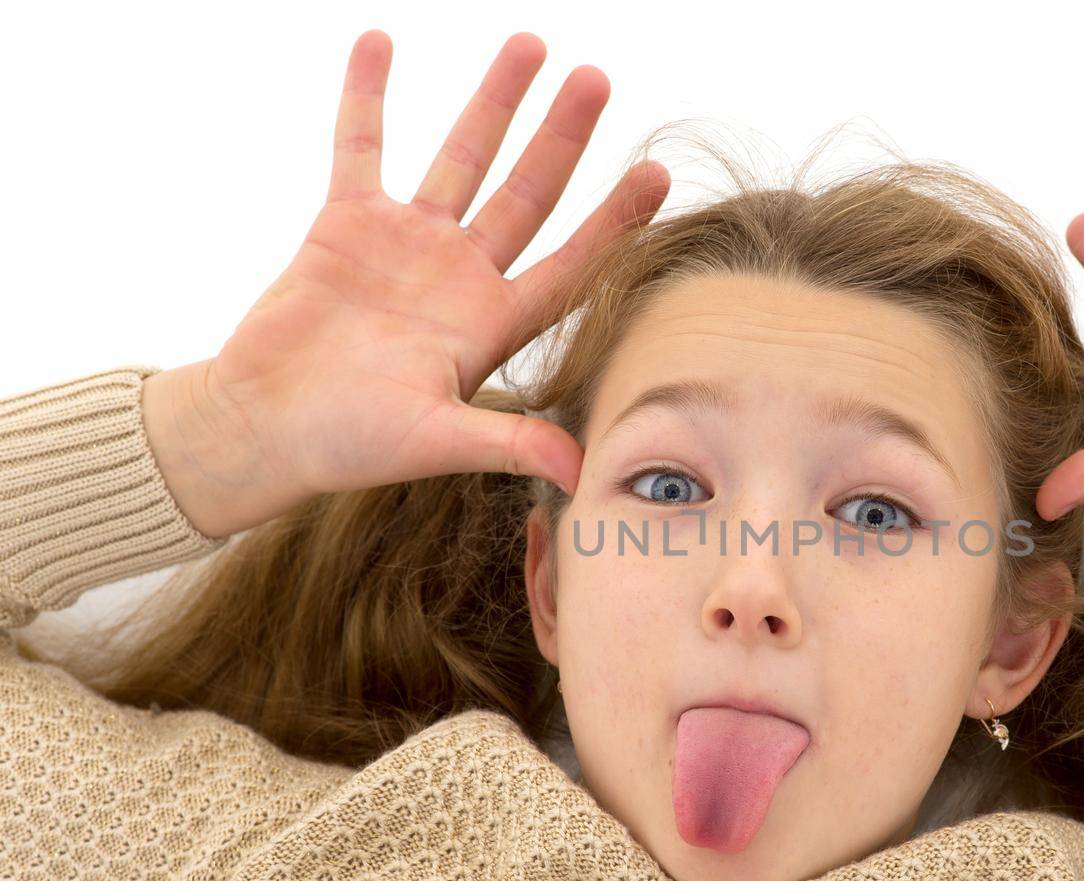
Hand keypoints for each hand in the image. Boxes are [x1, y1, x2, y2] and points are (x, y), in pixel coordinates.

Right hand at [145, 30, 668, 538]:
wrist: (264, 427)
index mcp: (492, 324)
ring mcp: (406, 243)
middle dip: (562, 137)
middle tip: (596, 79)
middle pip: (527, 194)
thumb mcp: (435, 443)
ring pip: (461, 157)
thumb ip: (508, 444)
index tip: (657, 174)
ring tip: (530, 44)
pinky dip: (367, 97)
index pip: (571, 263)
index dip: (615, 221)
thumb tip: (581, 473)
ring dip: (492, 101)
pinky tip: (380, 41)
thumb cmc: (349, 444)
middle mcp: (461, 275)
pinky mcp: (345, 223)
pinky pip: (360, 146)